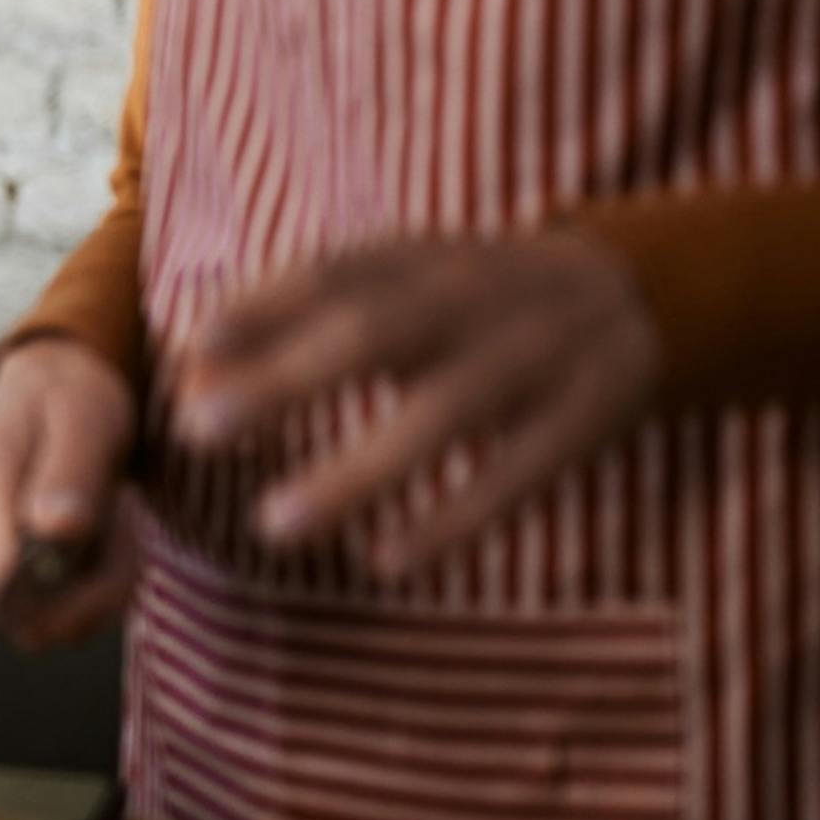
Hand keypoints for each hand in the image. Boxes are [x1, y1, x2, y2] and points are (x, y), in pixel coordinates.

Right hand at [0, 338, 138, 647]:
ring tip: (107, 527)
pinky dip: (79, 595)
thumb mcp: (85, 422)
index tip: (110, 546)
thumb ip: (70, 474)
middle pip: (19, 620)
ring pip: (32, 627)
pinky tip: (90, 546)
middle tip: (123, 529)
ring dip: (90, 593)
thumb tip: (55, 531)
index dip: (62, 596)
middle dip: (89, 594)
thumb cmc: (68, 404)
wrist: (41, 396)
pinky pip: (34, 620)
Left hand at [165, 231, 656, 572]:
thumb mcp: (390, 285)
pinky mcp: (582, 419)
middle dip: (285, 381)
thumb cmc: (466, 301)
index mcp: (419, 259)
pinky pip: (515, 473)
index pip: (330, 273)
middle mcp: (474, 298)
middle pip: (375, 333)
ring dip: (357, 471)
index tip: (188, 350)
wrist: (635, 293)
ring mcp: (534, 357)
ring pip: (444, 414)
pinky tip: (386, 560)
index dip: (257, 307)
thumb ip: (288, 321)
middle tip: (198, 433)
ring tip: (275, 525)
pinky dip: (453, 519)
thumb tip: (185, 374)